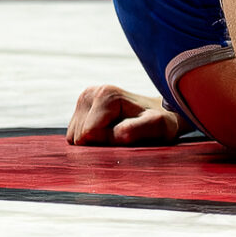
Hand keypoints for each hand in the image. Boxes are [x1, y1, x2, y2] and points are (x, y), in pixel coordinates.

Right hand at [67, 83, 181, 146]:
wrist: (161, 113)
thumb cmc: (161, 121)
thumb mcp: (157, 127)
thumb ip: (137, 130)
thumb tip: (117, 133)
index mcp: (105, 95)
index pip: (89, 134)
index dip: (106, 143)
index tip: (126, 138)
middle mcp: (90, 93)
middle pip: (79, 136)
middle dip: (98, 144)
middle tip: (122, 137)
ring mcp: (83, 100)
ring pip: (74, 138)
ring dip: (94, 143)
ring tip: (116, 134)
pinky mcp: (80, 110)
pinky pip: (74, 136)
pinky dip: (90, 140)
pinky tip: (108, 133)